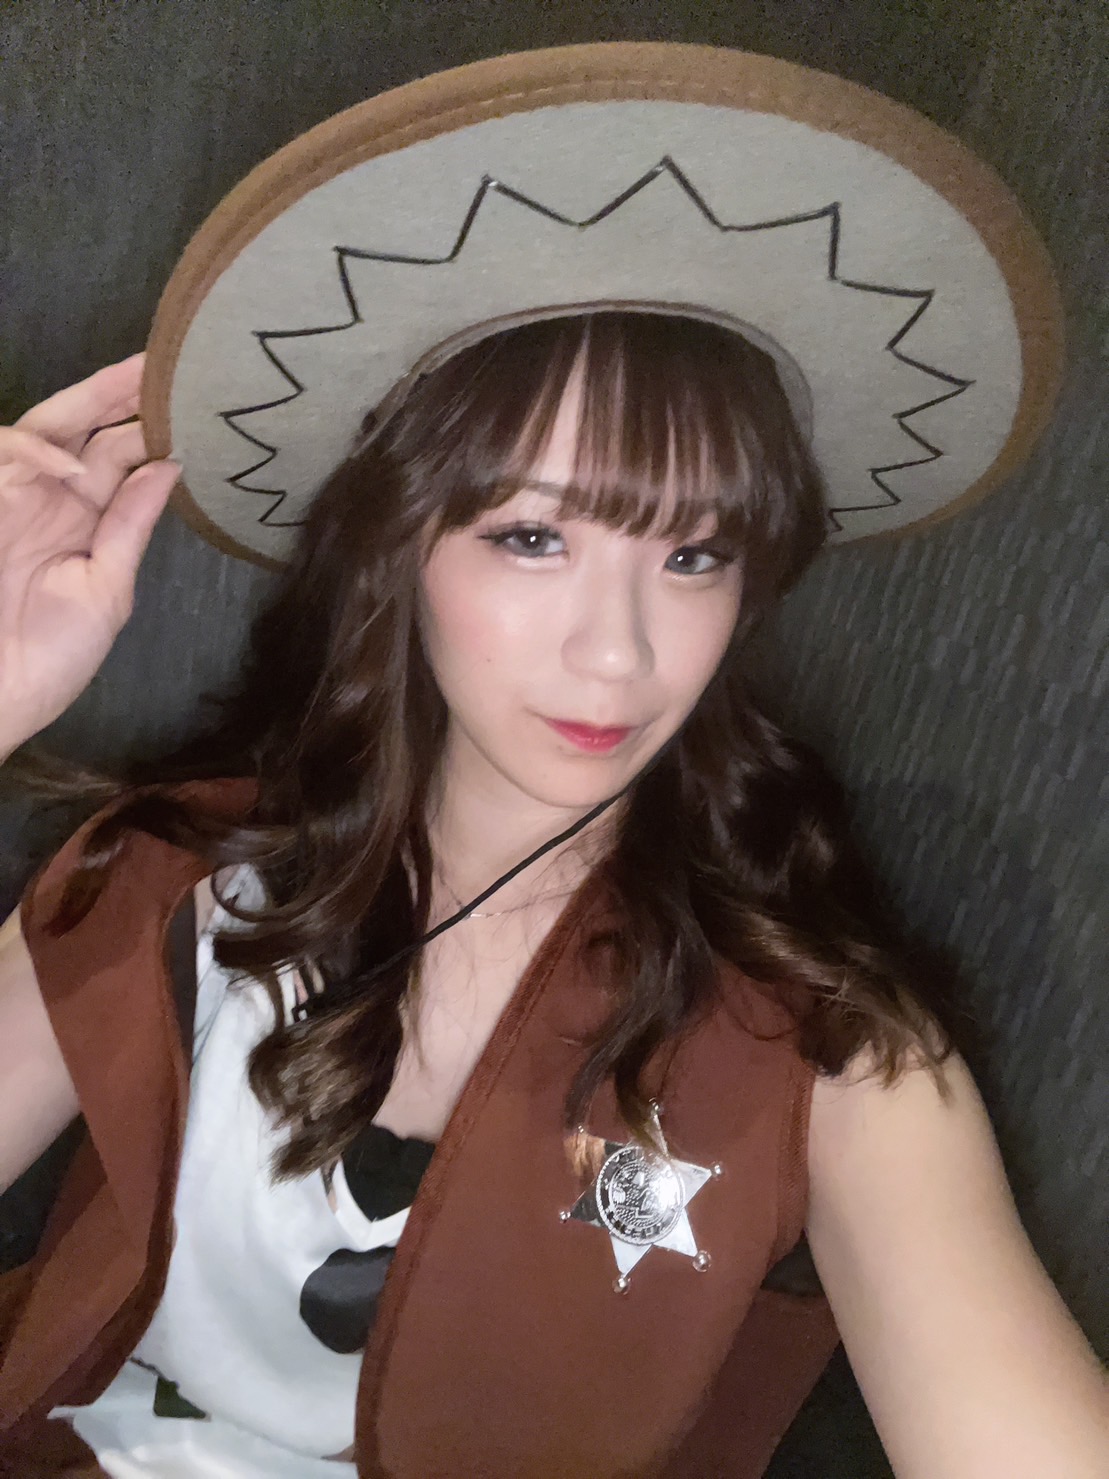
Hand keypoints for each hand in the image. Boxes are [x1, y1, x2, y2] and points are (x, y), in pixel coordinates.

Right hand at [0, 353, 179, 756]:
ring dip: (91, 401)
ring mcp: (14, 496)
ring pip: (49, 426)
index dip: (151, 427)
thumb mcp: (106, 590)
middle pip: (86, 428)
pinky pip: (7, 451)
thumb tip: (169, 467)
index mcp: (85, 521)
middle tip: (166, 363)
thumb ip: (131, 525)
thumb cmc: (49, 657)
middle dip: (122, 393)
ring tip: (138, 383)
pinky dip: (39, 453)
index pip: (120, 456)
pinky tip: (74, 470)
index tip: (195, 403)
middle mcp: (51, 499)